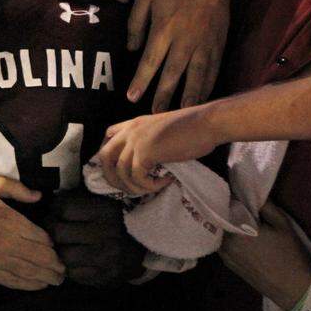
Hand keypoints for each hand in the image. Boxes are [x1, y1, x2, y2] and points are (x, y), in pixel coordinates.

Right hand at [0, 173, 65, 289]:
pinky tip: (37, 285)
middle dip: (55, 265)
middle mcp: (5, 243)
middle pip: (39, 259)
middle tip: (64, 270)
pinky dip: (27, 285)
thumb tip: (38, 196)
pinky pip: (11, 281)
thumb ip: (16, 189)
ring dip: (45, 278)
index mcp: (9, 220)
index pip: (41, 238)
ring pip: (28, 273)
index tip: (57, 248)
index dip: (52, 245)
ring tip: (56, 280)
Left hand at [43, 190, 144, 286]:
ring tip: (65, 246)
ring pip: (64, 256)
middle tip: (54, 229)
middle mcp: (107, 234)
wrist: (141, 250)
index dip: (55, 209)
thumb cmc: (114, 221)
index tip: (56, 211)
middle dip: (52, 230)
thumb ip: (78, 199)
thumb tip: (51, 199)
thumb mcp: (102, 202)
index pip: (64, 208)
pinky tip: (76, 260)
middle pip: (59, 233)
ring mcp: (107, 258)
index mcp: (106, 210)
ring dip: (61, 251)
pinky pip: (74, 274)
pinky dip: (71, 267)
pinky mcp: (105, 277)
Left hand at [96, 107, 220, 193]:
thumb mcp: (162, 129)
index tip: (122, 169)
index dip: (111, 155)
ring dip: (134, 186)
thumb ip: (149, 139)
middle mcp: (130, 130)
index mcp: (134, 123)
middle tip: (128, 188)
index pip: (108, 136)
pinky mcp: (145, 152)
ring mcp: (136, 141)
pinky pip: (138, 177)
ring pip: (120, 172)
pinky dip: (150, 185)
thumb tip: (144, 161)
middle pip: (104, 156)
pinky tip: (165, 181)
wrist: (206, 123)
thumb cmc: (192, 127)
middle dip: (112, 177)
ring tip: (151, 188)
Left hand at [127, 0, 230, 109]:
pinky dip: (206, 88)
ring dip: (187, 97)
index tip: (131, 97)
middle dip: (163, 96)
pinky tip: (200, 100)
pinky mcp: (217, 46)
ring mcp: (203, 44)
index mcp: (165, 28)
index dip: (141, 81)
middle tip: (154, 115)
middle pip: (172, 74)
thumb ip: (135, 23)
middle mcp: (185, 40)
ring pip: (195, 76)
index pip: (151, 60)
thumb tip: (130, 48)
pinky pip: (212, 71)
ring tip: (179, 115)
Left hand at [218, 201, 310, 310]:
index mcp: (237, 231)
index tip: (234, 189)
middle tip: (237, 202)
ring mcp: (226, 256)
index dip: (229, 196)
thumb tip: (251, 194)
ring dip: (227, 224)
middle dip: (227, 210)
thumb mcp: (282, 224)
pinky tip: (240, 234)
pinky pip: (223, 245)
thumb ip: (266, 206)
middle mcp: (226, 244)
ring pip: (221, 233)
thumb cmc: (289, 254)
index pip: (224, 207)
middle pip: (220, 220)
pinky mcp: (230, 265)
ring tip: (239, 217)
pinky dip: (228, 237)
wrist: (293, 288)